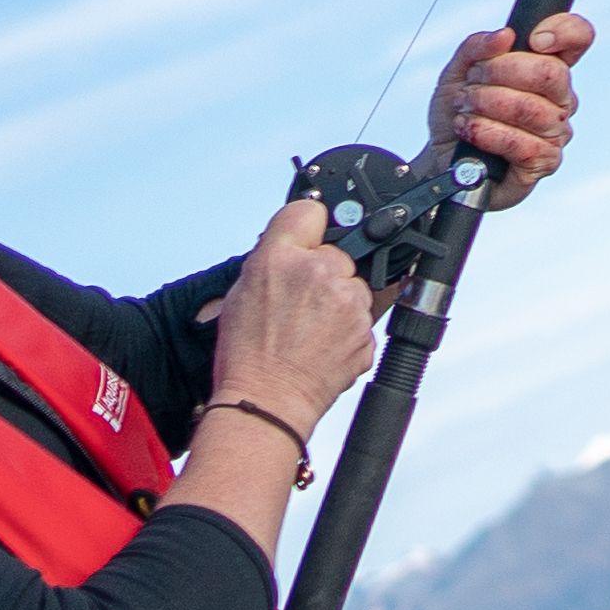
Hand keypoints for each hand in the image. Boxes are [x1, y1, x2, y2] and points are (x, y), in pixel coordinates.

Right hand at [210, 197, 382, 446]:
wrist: (267, 399)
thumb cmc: (247, 351)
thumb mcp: (244, 288)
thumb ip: (276, 256)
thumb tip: (299, 241)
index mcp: (280, 256)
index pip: (310, 210)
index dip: (310, 226)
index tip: (310, 237)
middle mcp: (319, 271)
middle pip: (339, 251)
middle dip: (326, 270)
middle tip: (302, 302)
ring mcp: (348, 301)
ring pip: (355, 284)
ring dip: (340, 299)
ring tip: (310, 327)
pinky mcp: (366, 329)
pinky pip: (362, 316)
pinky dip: (348, 327)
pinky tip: (323, 343)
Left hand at [441, 10, 594, 193]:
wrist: (444, 159)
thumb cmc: (459, 114)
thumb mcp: (456, 73)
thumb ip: (476, 48)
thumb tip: (505, 36)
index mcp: (547, 69)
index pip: (578, 38)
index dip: (564, 31)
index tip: (533, 39)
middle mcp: (560, 99)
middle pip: (551, 72)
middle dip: (500, 71)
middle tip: (473, 81)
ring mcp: (556, 132)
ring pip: (530, 108)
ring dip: (486, 104)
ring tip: (465, 108)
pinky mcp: (545, 162)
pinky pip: (521, 143)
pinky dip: (486, 132)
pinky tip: (470, 130)